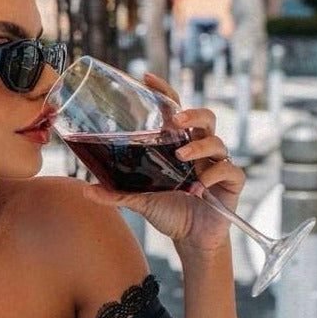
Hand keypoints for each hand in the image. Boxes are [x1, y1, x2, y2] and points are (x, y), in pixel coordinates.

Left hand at [82, 73, 245, 249]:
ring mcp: (216, 164)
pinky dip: (215, 174)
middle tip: (176, 121)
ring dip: (199, 146)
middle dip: (192, 114)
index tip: (147, 77)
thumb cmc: (167, 211)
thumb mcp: (139, 201)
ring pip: (218, 141)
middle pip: (205, 117)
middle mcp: (199, 149)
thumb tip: (86, 191)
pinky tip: (200, 185)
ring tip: (181, 156)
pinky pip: (230, 170)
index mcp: (178, 145)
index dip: (164, 92)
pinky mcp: (230, 183)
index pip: (175, 110)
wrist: (191, 239)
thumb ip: (116, 194)